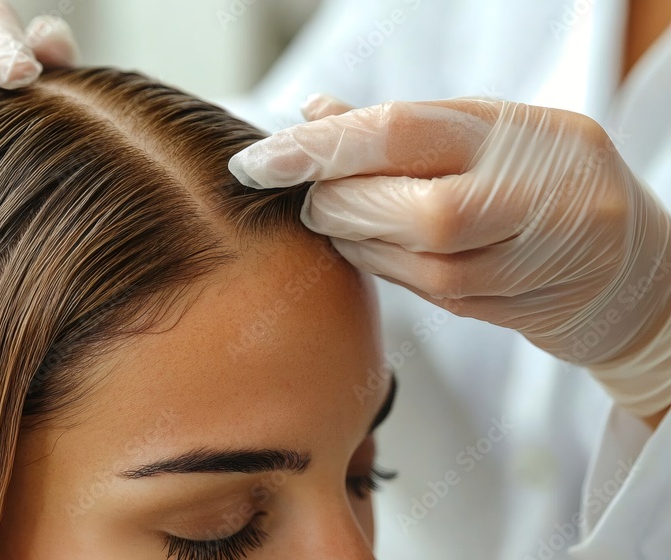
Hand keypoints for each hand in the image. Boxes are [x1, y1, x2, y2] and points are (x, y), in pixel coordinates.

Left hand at [230, 96, 670, 420]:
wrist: (627, 264)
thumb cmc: (540, 181)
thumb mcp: (481, 134)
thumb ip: (401, 129)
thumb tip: (312, 114)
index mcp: (516, 131)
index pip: (401, 132)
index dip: (320, 149)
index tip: (259, 163)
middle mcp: (534, 190)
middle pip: (414, 208)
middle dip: (342, 206)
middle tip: (307, 200)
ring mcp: (537, 253)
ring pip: (424, 263)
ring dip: (360, 246)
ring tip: (339, 227)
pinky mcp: (525, 305)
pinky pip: (439, 296)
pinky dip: (392, 274)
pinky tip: (377, 255)